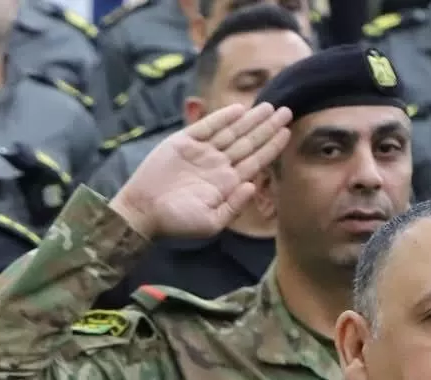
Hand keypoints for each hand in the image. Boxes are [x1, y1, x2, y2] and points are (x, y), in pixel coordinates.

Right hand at [109, 103, 292, 241]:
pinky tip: (239, 109)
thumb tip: (252, 185)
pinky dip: (222, 117)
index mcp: (226, 183)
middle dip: (267, 127)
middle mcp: (217, 165)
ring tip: (270, 106)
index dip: (272, 146)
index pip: (255, 161)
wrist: (142, 211)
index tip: (287, 131)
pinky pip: (208, 126)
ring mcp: (201, 152)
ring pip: (232, 132)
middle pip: (248, 142)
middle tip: (287, 111)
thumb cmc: (175, 223)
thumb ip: (234, 206)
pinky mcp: (184, 142)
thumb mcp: (210, 223)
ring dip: (251, 119)